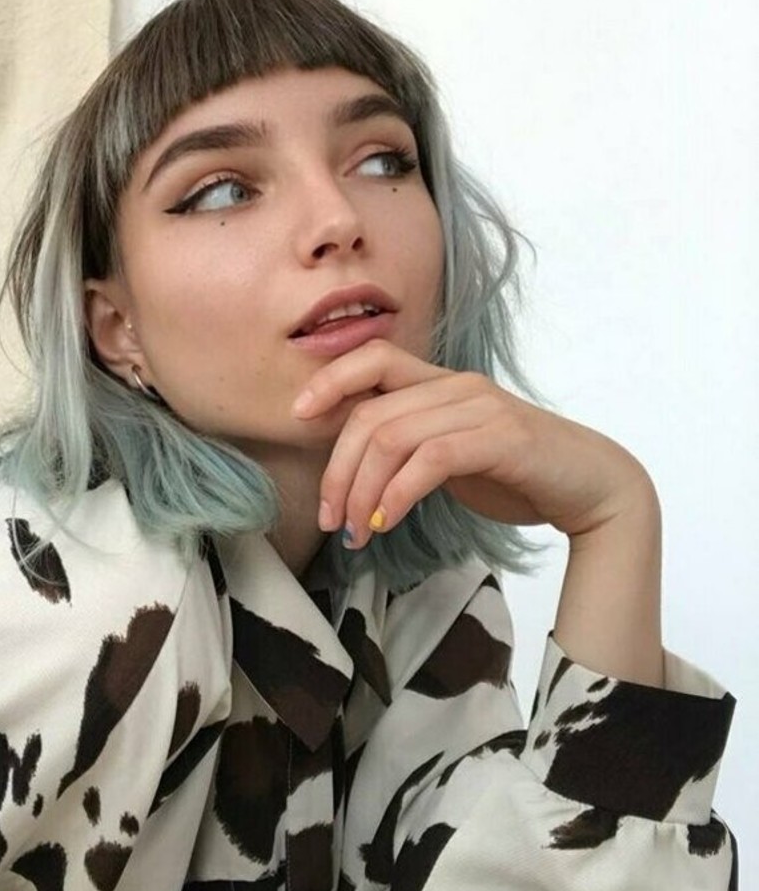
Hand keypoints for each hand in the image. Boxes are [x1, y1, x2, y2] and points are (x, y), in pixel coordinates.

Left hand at [291, 340, 653, 546]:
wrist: (592, 488)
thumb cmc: (515, 474)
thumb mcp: (449, 454)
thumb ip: (407, 446)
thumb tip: (349, 462)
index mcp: (441, 382)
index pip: (372, 358)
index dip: (328, 380)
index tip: (297, 417)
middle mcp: (457, 385)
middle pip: (369, 412)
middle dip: (337, 470)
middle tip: (331, 519)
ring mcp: (481, 408)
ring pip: (392, 436)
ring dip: (362, 491)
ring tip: (356, 532)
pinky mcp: (502, 438)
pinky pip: (429, 460)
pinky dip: (397, 494)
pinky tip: (386, 523)